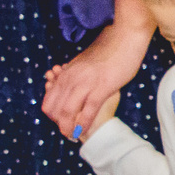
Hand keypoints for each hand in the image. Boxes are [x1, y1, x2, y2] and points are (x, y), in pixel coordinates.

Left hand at [42, 23, 152, 140]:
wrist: (124, 37)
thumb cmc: (109, 49)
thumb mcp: (84, 63)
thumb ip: (76, 74)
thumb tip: (73, 82)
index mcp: (66, 74)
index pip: (49, 101)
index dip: (54, 116)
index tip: (63, 123)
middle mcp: (71, 79)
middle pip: (55, 109)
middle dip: (60, 125)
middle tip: (69, 133)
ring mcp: (85, 83)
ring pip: (68, 112)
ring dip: (69, 128)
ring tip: (74, 136)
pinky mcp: (101, 87)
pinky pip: (89, 109)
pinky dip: (85, 122)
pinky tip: (86, 130)